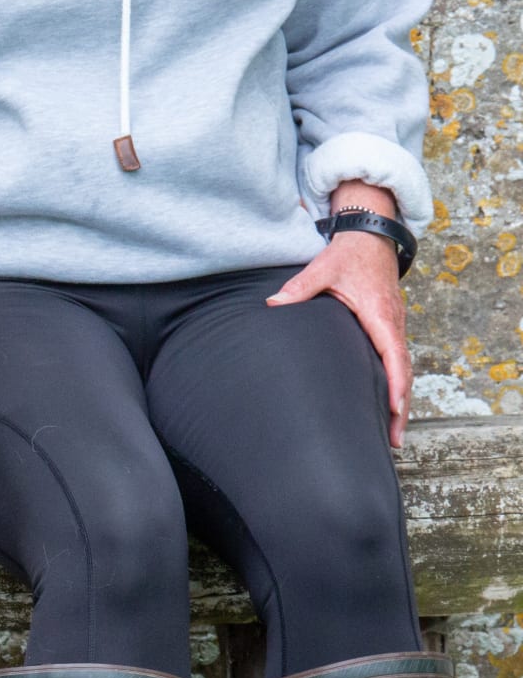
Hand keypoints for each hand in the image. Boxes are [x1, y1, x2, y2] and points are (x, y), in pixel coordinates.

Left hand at [267, 182, 411, 446]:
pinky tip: (388, 407)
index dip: (395, 382)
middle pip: (403, 371)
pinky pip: (396, 362)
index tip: (395, 408)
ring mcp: (393, 326)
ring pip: (402, 369)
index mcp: (379, 314)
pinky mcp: (388, 328)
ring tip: (393, 434)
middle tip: (394, 440)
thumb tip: (273, 303)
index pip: (392, 354)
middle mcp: (392, 323)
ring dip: (400, 401)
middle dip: (400, 407)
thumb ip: (299, 287)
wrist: (370, 236)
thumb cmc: (348, 254)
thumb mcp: (323, 268)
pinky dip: (396, 385)